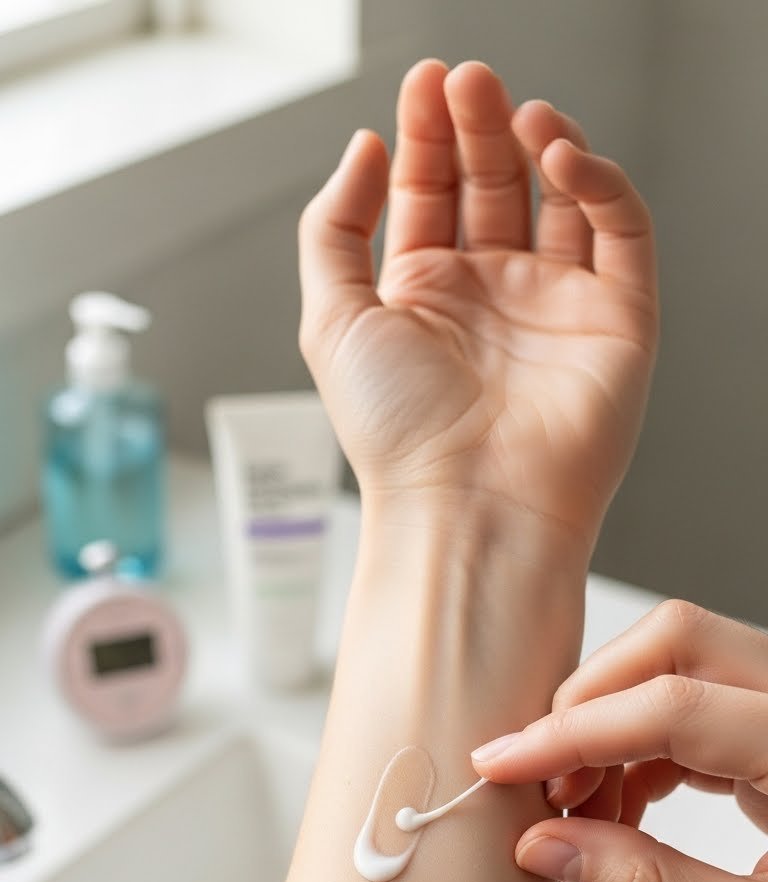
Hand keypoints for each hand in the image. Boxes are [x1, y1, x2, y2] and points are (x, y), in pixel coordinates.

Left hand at [298, 58, 657, 557]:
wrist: (468, 507)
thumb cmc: (396, 435)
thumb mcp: (331, 321)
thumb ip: (334, 229)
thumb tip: (363, 147)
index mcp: (426, 295)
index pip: (431, 190)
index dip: (428, 133)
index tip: (424, 83)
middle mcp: (492, 296)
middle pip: (492, 183)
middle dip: (478, 126)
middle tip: (467, 81)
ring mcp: (555, 305)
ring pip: (560, 198)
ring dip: (541, 143)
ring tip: (517, 113)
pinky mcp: (617, 320)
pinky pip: (621, 232)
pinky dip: (600, 184)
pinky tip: (562, 157)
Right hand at [471, 600, 767, 881]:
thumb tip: (548, 849)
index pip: (673, 707)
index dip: (572, 734)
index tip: (501, 764)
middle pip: (678, 643)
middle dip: (590, 704)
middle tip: (543, 786)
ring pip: (685, 662)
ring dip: (613, 724)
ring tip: (580, 812)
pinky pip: (703, 701)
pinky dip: (646, 745)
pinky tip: (620, 808)